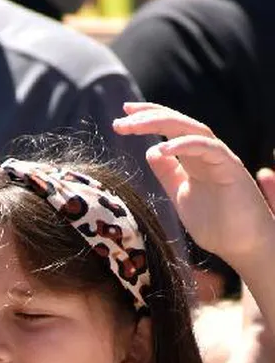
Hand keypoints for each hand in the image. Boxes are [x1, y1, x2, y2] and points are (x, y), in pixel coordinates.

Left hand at [114, 102, 274, 280]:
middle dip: (149, 116)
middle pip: (178, 123)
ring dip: (162, 123)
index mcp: (194, 159)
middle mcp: (208, 153)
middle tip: (122, 117)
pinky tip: (161, 149)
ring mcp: (220, 158)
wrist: (241, 245)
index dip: (148, 119)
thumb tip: (151, 152)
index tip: (122, 117)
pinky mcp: (230, 168)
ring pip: (192, 129)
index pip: (171, 130)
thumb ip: (168, 174)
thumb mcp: (180, 195)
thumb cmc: (214, 223)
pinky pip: (208, 148)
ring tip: (135, 126)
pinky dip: (184, 145)